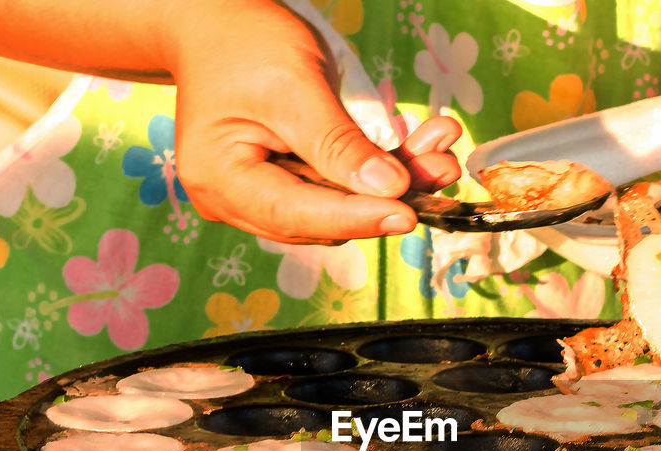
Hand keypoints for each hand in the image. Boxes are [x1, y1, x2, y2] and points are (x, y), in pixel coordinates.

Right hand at [169, 6, 460, 243]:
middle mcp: (232, 200)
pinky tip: (419, 149)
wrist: (217, 23)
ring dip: (392, 184)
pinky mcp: (283, 185)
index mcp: (220, 178)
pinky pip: (335, 188)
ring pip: (336, 206)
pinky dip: (376, 171)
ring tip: (441, 156)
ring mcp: (257, 197)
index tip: (407, 214)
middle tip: (443, 168)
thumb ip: (337, 142)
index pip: (295, 214)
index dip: (355, 218)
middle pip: (321, 217)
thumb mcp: (295, 84)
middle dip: (385, 196)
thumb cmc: (245, 42)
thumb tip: (390, 190)